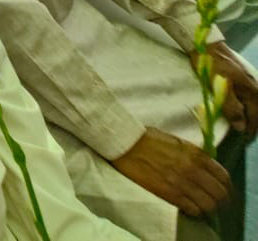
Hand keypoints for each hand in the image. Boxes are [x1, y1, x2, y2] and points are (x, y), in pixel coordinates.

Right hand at [109, 127, 228, 216]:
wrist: (124, 143)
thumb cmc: (147, 139)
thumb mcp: (177, 142)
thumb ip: (193, 154)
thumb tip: (204, 166)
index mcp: (196, 154)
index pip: (223, 176)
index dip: (226, 186)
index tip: (222, 189)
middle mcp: (193, 169)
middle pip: (219, 193)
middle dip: (220, 199)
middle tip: (215, 201)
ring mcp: (181, 183)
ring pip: (208, 204)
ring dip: (207, 207)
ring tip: (202, 207)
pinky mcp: (169, 193)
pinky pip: (191, 209)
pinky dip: (194, 211)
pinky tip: (190, 208)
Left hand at [205, 41, 257, 136]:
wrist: (206, 45)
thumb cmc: (211, 66)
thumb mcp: (219, 88)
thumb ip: (231, 107)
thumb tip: (241, 127)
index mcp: (253, 92)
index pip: (256, 118)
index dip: (250, 131)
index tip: (242, 141)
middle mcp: (256, 88)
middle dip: (251, 125)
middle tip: (241, 137)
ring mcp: (250, 83)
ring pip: (254, 106)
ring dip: (249, 116)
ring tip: (240, 126)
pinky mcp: (243, 80)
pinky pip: (249, 99)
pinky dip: (246, 107)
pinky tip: (239, 111)